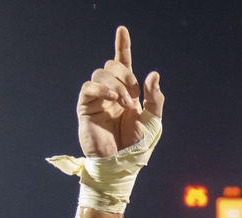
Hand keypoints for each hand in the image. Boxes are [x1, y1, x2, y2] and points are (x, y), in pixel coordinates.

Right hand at [77, 26, 164, 157]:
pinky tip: (112, 99)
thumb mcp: (153, 121)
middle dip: (125, 75)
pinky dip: (101, 89)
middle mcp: (111, 92)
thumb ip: (156, 98)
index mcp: (127, 92)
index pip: (122, 64)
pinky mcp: (85, 108)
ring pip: (100, 74)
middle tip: (134, 95)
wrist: (121, 163)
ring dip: (116, 85)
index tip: (122, 30)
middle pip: (111, 66)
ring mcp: (97, 99)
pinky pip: (88, 88)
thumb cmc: (137, 145)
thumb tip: (153, 74)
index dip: (122, 46)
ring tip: (124, 103)